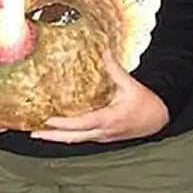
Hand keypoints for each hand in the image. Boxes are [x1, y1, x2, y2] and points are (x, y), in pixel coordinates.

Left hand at [32, 50, 167, 143]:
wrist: (160, 120)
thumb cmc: (146, 104)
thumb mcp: (131, 86)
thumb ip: (115, 70)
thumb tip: (104, 52)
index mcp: (110, 119)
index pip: (83, 124)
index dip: (65, 124)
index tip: (49, 120)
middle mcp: (104, 131)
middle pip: (74, 138)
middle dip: (53, 137)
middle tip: (33, 133)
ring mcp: (103, 136)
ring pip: (76, 140)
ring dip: (57, 138)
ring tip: (38, 133)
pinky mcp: (103, 137)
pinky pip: (82, 138)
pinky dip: (67, 136)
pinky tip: (57, 131)